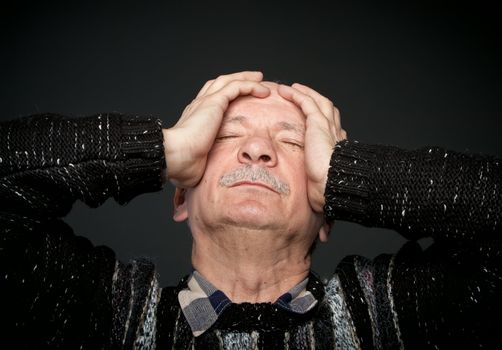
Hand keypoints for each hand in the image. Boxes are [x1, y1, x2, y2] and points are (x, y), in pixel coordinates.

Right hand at [163, 72, 270, 187]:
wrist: (175, 157)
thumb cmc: (183, 165)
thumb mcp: (197, 163)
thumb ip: (204, 164)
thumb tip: (208, 179)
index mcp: (194, 117)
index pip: (210, 99)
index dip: (224, 95)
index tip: (238, 99)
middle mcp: (199, 106)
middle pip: (219, 84)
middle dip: (236, 80)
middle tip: (252, 80)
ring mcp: (206, 102)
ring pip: (228, 81)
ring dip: (245, 78)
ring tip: (260, 79)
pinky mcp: (214, 102)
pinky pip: (236, 87)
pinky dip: (250, 85)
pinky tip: (263, 89)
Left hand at [277, 83, 346, 213]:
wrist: (336, 187)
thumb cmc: (333, 195)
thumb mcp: (325, 201)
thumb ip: (323, 213)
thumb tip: (323, 237)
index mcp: (335, 152)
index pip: (328, 132)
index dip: (318, 125)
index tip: (306, 124)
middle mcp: (334, 136)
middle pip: (325, 113)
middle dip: (312, 104)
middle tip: (297, 98)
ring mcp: (327, 128)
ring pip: (317, 103)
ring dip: (304, 95)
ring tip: (288, 89)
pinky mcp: (318, 123)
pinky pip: (307, 103)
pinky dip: (298, 95)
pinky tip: (286, 90)